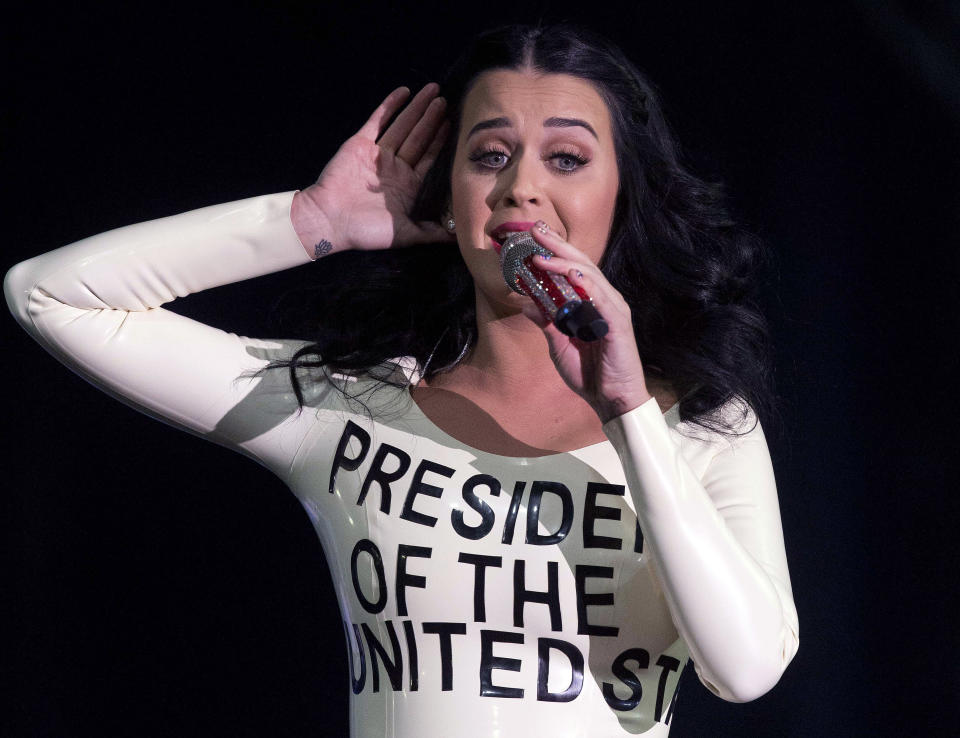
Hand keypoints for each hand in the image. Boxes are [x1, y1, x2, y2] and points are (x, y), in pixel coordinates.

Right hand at [293, 83, 454, 254]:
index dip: (440, 142)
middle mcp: (394, 168)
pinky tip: (404, 92)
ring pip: (402, 126)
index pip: (428, 158)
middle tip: (445, 101)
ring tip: (433, 90)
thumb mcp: (405, 235)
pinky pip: (378, 121)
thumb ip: (432, 232)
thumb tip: (458, 237)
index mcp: (407, 186)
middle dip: (432, 119)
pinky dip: (390, 106)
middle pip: (418, 138)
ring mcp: (377, 155)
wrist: (329, 221)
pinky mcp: (360, 144)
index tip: (453, 125)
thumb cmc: (366, 232)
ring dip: (417, 108)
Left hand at [519, 223, 653, 422]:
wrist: (611, 400)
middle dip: (558, 246)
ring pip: (590, 278)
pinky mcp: (618, 325)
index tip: (534, 237)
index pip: (571, 270)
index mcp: (591, 304)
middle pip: (581, 265)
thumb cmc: (589, 373)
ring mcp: (613, 310)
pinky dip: (588, 286)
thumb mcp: (559, 346)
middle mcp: (604, 301)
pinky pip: (602, 301)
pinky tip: (573, 276)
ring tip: (543, 253)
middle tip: (536, 230)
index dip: (554, 251)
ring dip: (565, 263)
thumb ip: (546, 323)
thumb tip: (525, 303)